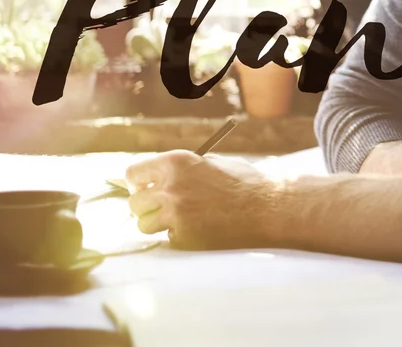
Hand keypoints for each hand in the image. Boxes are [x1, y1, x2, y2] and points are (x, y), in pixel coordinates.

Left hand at [125, 150, 275, 249]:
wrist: (268, 207)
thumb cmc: (243, 182)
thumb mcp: (209, 162)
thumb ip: (181, 169)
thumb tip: (156, 176)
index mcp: (175, 162)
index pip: (133, 173)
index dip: (138, 183)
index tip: (144, 188)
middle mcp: (170, 187)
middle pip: (134, 202)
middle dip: (145, 206)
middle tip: (160, 207)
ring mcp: (176, 214)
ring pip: (144, 225)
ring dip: (156, 224)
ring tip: (178, 220)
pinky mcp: (185, 237)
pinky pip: (168, 239)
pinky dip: (178, 236)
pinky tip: (198, 229)